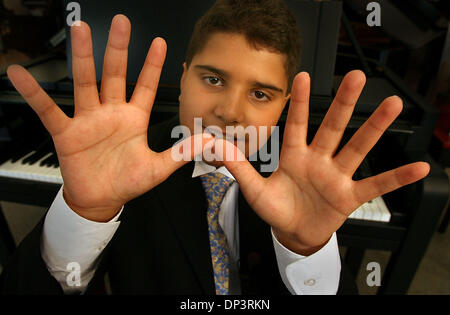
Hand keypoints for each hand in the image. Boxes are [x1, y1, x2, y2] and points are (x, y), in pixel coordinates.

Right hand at [7, 15, 211, 221]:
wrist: (101, 200)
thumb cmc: (127, 183)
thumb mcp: (157, 169)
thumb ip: (179, 154)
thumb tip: (206, 142)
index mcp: (134, 119)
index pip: (145, 86)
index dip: (152, 65)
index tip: (160, 42)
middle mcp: (111, 113)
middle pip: (114, 74)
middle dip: (118, 49)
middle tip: (121, 22)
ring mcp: (88, 120)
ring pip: (85, 83)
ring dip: (82, 57)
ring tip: (79, 30)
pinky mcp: (67, 133)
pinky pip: (49, 110)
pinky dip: (35, 94)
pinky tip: (21, 75)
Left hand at [223, 70, 429, 254]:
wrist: (293, 233)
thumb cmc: (276, 209)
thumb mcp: (254, 190)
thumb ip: (240, 169)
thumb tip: (218, 147)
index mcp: (294, 156)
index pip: (298, 124)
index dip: (301, 102)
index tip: (303, 76)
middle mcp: (318, 160)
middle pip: (333, 127)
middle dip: (344, 103)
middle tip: (356, 77)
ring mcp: (336, 176)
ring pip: (357, 148)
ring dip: (374, 128)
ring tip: (392, 106)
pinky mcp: (349, 196)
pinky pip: (376, 185)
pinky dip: (397, 178)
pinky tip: (418, 167)